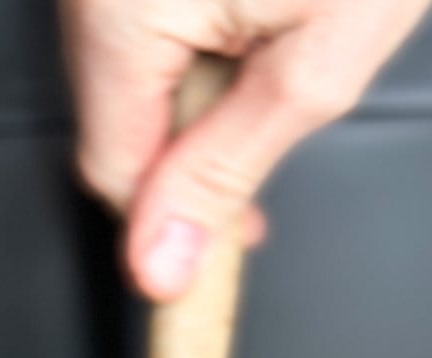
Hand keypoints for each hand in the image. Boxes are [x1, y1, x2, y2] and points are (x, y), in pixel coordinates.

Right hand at [60, 0, 431, 298]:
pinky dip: (199, 45)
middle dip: (190, 155)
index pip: (113, 170)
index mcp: (126, 8)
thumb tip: (160, 258)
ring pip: (130, 75)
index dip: (170, 222)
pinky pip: (146, 23)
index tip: (222, 243)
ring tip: (279, 51)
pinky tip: (255, 24)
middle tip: (271, 138)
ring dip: (199, 99)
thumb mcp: (318, 66)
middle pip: (116, 122)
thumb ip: (227, 171)